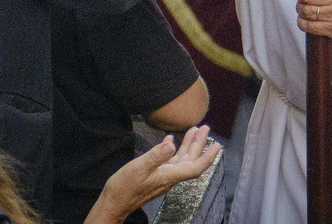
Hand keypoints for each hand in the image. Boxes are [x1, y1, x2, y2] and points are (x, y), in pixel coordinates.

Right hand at [88, 126, 220, 223]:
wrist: (114, 203)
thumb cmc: (125, 188)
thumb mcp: (139, 168)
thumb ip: (155, 156)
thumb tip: (171, 143)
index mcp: (169, 176)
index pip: (195, 167)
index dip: (208, 156)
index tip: (217, 145)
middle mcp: (169, 177)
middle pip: (190, 160)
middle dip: (199, 144)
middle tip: (205, 128)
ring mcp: (162, 177)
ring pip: (181, 160)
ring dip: (188, 145)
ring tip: (193, 130)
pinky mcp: (155, 176)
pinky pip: (171, 161)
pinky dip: (174, 150)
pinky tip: (171, 141)